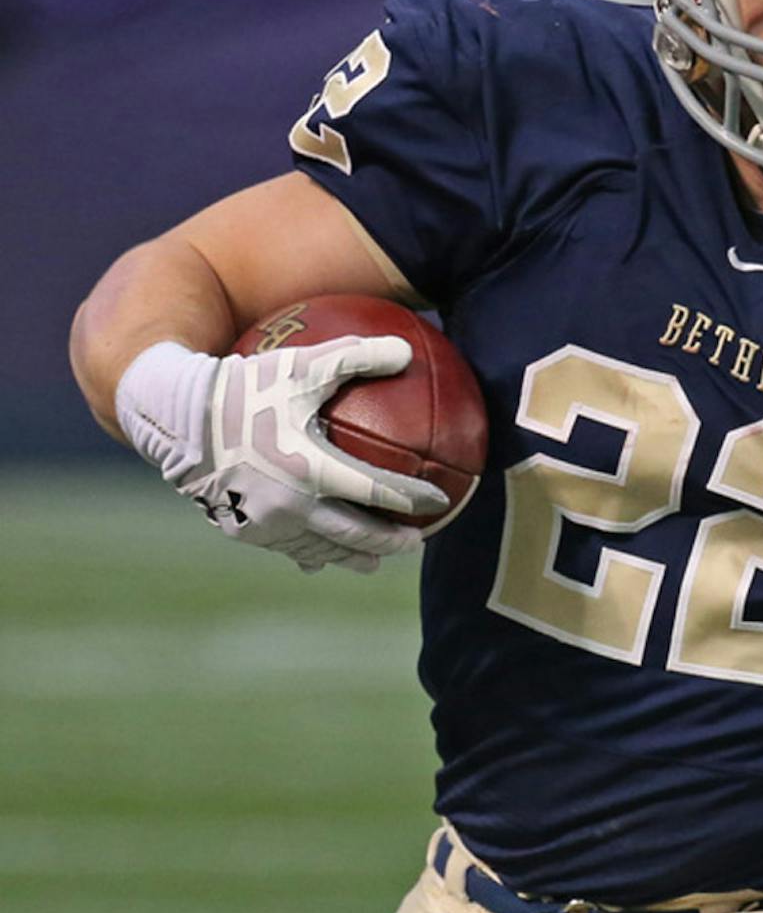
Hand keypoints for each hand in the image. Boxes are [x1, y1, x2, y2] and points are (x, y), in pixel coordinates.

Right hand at [116, 337, 448, 572]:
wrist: (173, 416)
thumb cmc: (244, 385)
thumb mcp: (302, 364)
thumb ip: (355, 357)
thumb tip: (406, 349)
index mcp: (310, 468)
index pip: (376, 491)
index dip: (412, 499)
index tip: (439, 503)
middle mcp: (290, 504)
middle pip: (352, 534)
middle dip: (387, 543)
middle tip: (415, 543)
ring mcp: (263, 522)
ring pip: (318, 547)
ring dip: (349, 556)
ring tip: (372, 562)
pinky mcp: (240, 528)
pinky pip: (282, 546)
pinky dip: (307, 551)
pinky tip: (317, 557)